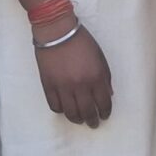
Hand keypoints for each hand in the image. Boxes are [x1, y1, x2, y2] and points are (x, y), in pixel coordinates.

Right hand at [31, 10, 113, 126]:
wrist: (56, 31)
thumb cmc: (81, 41)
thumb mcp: (100, 56)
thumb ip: (105, 77)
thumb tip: (107, 94)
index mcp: (96, 77)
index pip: (103, 103)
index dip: (105, 112)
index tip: (104, 115)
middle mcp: (80, 85)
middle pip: (87, 112)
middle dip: (92, 121)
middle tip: (93, 123)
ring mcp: (63, 87)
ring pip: (71, 113)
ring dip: (77, 119)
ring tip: (79, 119)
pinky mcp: (48, 86)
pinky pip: (55, 106)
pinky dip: (61, 110)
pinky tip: (64, 108)